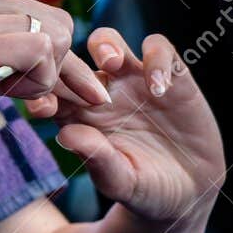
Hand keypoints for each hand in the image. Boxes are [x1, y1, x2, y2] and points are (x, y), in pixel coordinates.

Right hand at [0, 0, 110, 177]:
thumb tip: (48, 60)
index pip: (36, 11)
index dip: (50, 56)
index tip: (39, 92)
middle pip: (54, 21)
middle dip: (56, 68)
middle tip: (32, 102)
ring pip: (53, 34)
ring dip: (47, 78)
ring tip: (17, 102)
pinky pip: (39, 51)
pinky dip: (40, 83)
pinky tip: (14, 101)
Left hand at [28, 27, 224, 224]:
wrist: (190, 190)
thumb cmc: (147, 189)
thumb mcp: (123, 182)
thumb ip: (97, 160)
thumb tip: (65, 135)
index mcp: (80, 116)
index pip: (51, 93)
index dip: (42, 93)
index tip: (42, 109)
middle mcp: (102, 92)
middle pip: (72, 58)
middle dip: (66, 62)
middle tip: (75, 82)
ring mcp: (133, 79)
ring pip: (108, 41)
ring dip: (106, 45)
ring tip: (112, 64)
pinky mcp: (169, 75)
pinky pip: (158, 48)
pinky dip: (156, 60)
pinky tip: (160, 90)